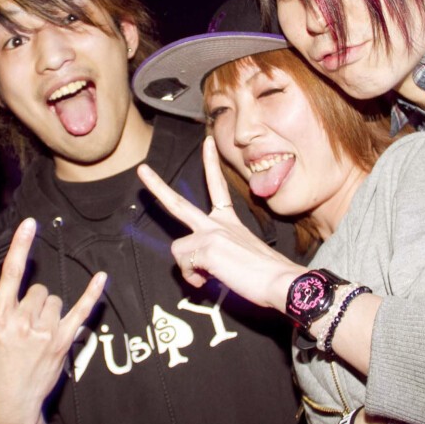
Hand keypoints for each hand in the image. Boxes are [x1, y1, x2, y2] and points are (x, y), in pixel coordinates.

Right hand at [0, 218, 106, 423]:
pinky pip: (81, 311)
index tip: (29, 223)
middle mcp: (22, 321)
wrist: (9, 409)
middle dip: (32, 301)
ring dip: (48, 310)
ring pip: (55, 300)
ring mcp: (44, 332)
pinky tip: (102, 277)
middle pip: (38, 290)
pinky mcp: (62, 342)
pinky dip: (93, 294)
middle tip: (23, 324)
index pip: (10, 273)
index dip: (20, 245)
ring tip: (36, 333)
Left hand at [137, 135, 301, 311]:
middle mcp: (218, 224)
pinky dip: (194, 278)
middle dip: (157, 186)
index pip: (217, 187)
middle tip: (142, 170)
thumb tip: (202, 271)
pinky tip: (210, 281)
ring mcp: (211, 233)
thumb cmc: (267, 274)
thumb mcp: (243, 256)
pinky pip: (184, 265)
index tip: (207, 143)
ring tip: (208, 277)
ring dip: (189, 268)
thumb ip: (220, 256)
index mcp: (229, 222)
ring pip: (178, 249)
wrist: (282, 281)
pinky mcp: (206, 248)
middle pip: (179, 204)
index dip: (210, 164)